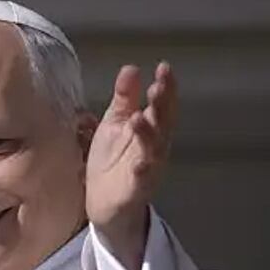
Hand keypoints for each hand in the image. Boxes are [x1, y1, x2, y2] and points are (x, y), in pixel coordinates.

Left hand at [85, 61, 177, 246]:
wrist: (104, 201)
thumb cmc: (112, 160)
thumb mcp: (115, 123)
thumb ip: (124, 98)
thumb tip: (131, 68)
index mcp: (150, 127)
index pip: (162, 103)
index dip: (165, 86)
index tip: (163, 67)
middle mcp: (154, 145)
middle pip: (163, 121)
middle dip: (162, 104)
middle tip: (159, 85)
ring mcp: (148, 167)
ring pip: (154, 148)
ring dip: (149, 133)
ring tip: (139, 118)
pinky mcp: (137, 188)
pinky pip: (143, 178)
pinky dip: (143, 170)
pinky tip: (141, 163)